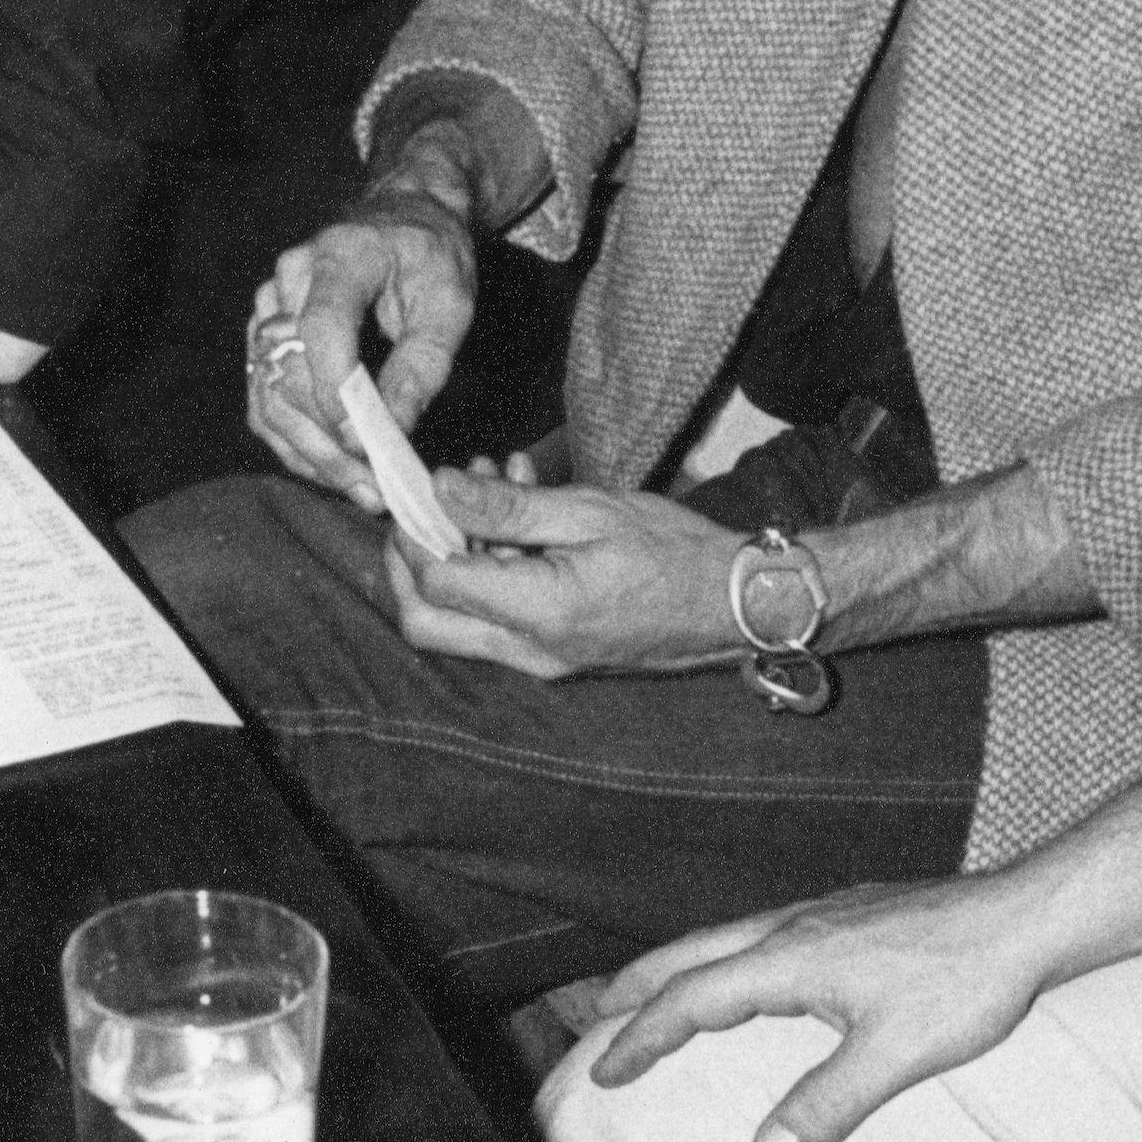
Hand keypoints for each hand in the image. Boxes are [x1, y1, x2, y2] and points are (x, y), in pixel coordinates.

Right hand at [244, 189, 475, 503]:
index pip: (321, 326)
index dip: (335, 389)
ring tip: (358, 488)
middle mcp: (289, 279)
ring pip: (267, 394)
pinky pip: (263, 398)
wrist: (403, 219)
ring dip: (308, 451)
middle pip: (286, 372)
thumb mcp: (450, 303)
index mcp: (339, 256)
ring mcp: (268, 307)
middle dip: (328, 440)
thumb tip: (396, 428)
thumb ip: (423, 364)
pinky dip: (292, 440)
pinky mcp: (264, 335)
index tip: (365, 441)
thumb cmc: (431, 256)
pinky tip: (329, 468)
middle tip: (374, 487)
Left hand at [387, 472, 742, 678]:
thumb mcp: (589, 511)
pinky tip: (519, 514)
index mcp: (540, 612)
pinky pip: (497, 619)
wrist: (733, 604)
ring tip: (490, 482)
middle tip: (421, 506)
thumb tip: (439, 487)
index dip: (412, 536)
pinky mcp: (552, 653)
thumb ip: (507, 507)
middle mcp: (531, 650)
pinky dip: (490, 569)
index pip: (437, 583)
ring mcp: (540, 659)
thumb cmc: (674, 552)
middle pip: (426, 623)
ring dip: (456, 554)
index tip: (414, 491)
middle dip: (407, 563)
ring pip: (457, 622)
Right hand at [585, 871, 1056, 1141]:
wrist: (1025, 918)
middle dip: (639, 985)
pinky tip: (755, 976)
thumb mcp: (896, 1056)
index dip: (643, 1037)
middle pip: (693, 953)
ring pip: (728, 938)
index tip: (605, 1069)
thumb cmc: (965, 981)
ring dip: (682, 967)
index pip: (693, 999)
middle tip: (596, 1011)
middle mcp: (794, 927)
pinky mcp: (852, 915)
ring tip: (659, 991)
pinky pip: (763, 935)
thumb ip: (827, 1104)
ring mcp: (824, 915)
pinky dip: (729, 958)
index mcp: (790, 959)